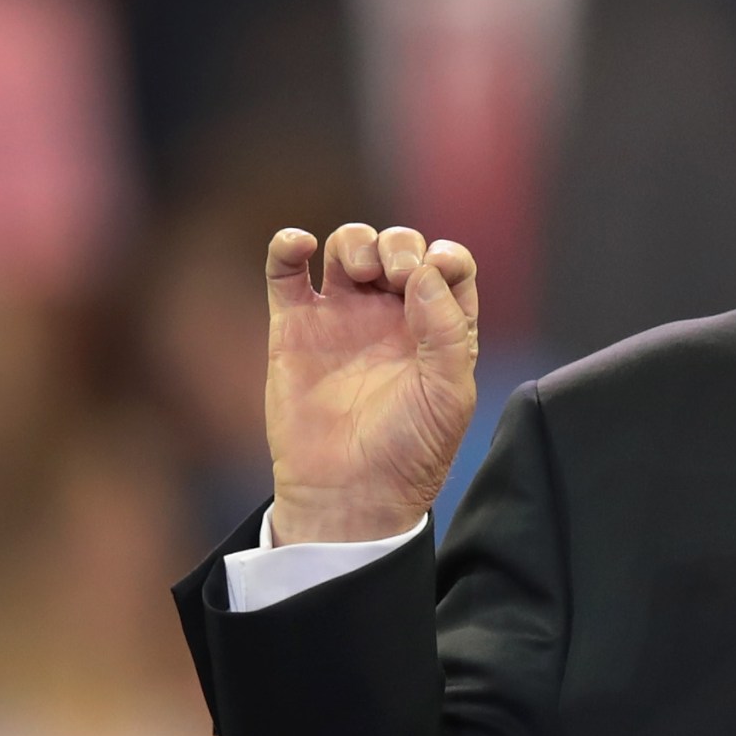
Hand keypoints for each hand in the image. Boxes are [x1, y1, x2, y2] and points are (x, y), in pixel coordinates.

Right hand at [263, 224, 479, 543]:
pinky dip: (288, 245)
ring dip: (355, 242)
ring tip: (358, 270)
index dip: (443, 257)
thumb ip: (447, 330)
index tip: (432, 274)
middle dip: (398, 245)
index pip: (448, 266)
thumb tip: (424, 270)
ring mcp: (342, 317)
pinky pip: (286, 271)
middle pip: (399, 247)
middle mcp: (392, 315)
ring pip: (348, 248)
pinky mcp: (294, 327)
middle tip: (394, 275)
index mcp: (439, 328)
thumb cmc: (408, 451)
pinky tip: (300, 245)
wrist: (348, 494)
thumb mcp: (449, 394)